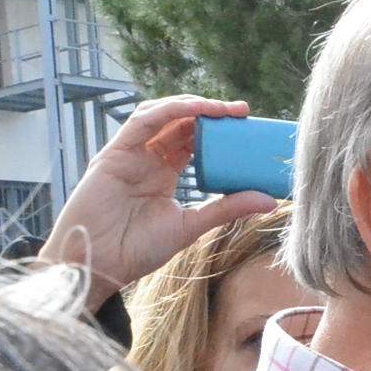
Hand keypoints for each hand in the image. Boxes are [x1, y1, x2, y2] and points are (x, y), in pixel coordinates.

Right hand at [41, 95, 277, 311]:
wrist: (100, 263)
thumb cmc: (138, 248)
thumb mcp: (192, 225)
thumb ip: (227, 209)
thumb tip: (270, 201)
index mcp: (162, 174)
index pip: (191, 142)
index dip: (217, 130)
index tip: (247, 125)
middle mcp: (146, 159)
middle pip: (178, 125)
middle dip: (209, 113)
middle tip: (241, 111)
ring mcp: (129, 155)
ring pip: (160, 117)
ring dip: (191, 106)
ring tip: (222, 107)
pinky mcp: (113, 154)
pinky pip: (141, 122)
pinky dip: (168, 111)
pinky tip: (193, 108)